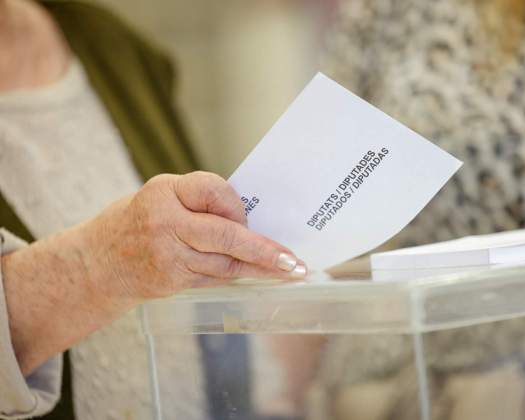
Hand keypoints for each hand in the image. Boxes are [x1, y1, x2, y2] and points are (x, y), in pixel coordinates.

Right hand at [85, 171, 305, 300]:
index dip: (236, 205)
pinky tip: (258, 275)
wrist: (96, 264)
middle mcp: (165, 222)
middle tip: (292, 261)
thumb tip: (250, 218)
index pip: (215, 190)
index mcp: (164, 192)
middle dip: (264, 250)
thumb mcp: (162, 197)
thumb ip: (200, 202)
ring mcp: (168, 256)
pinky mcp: (172, 281)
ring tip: (288, 270)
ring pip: (225, 262)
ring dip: (259, 267)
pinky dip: (238, 275)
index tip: (249, 217)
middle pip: (225, 235)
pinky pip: (215, 277)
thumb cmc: (138, 223)